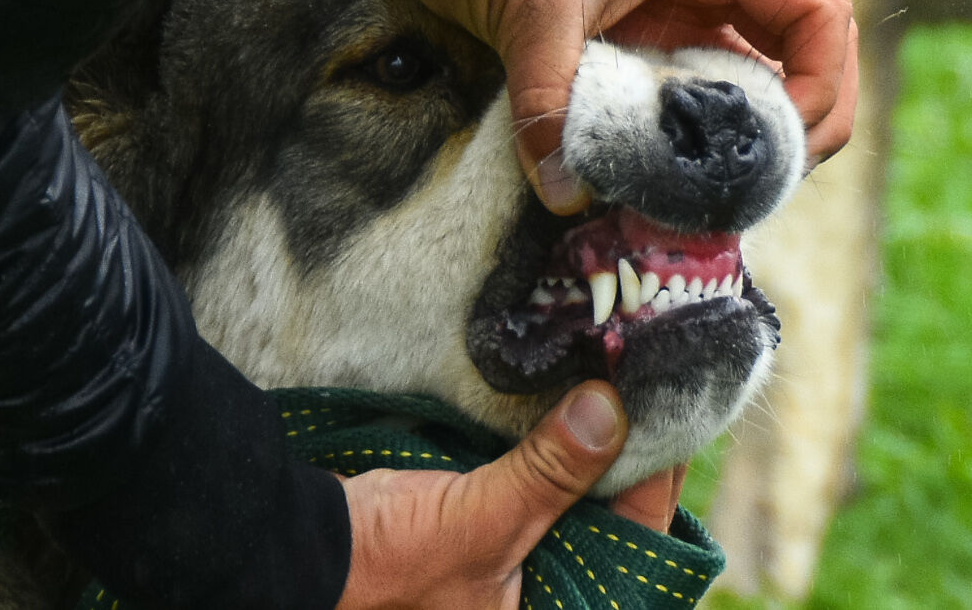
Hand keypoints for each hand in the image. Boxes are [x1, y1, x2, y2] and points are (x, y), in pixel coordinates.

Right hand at [334, 381, 681, 608]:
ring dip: (593, 445)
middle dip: (629, 455)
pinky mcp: (491, 525)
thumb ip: (548, 473)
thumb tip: (610, 410)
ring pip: (578, 494)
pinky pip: (542, 481)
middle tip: (651, 387)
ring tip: (618, 383)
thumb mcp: (479, 523)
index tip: (675, 410)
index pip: (636, 543)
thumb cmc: (382, 568)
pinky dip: (554, 445)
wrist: (297, 551)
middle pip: (614, 515)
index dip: (658, 477)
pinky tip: (567, 401)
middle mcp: (546, 591)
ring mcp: (519, 560)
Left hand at [376, 0, 858, 212]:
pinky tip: (676, 169)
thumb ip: (550, 102)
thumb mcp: (526, 8)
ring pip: (757, 70)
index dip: (821, 88)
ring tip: (723, 192)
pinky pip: (700, 79)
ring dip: (753, 130)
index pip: (818, 17)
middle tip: (762, 187)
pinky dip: (702, 126)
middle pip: (806, 51)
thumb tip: (566, 194)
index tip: (782, 150)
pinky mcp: (649, 23)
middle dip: (802, 123)